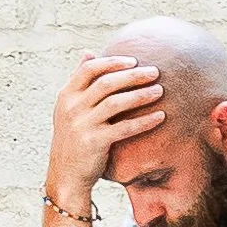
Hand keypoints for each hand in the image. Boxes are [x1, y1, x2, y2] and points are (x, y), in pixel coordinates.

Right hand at [47, 52, 163, 204]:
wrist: (66, 174)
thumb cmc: (73, 137)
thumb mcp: (69, 108)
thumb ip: (79, 81)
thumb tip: (88, 52)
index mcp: (66, 96)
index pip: (89, 70)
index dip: (112, 62)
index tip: (134, 61)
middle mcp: (72, 108)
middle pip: (106, 83)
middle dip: (133, 75)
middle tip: (155, 72)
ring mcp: (82, 125)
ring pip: (116, 103)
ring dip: (141, 95)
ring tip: (160, 91)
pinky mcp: (94, 143)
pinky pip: (124, 127)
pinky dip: (144, 121)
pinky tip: (160, 117)